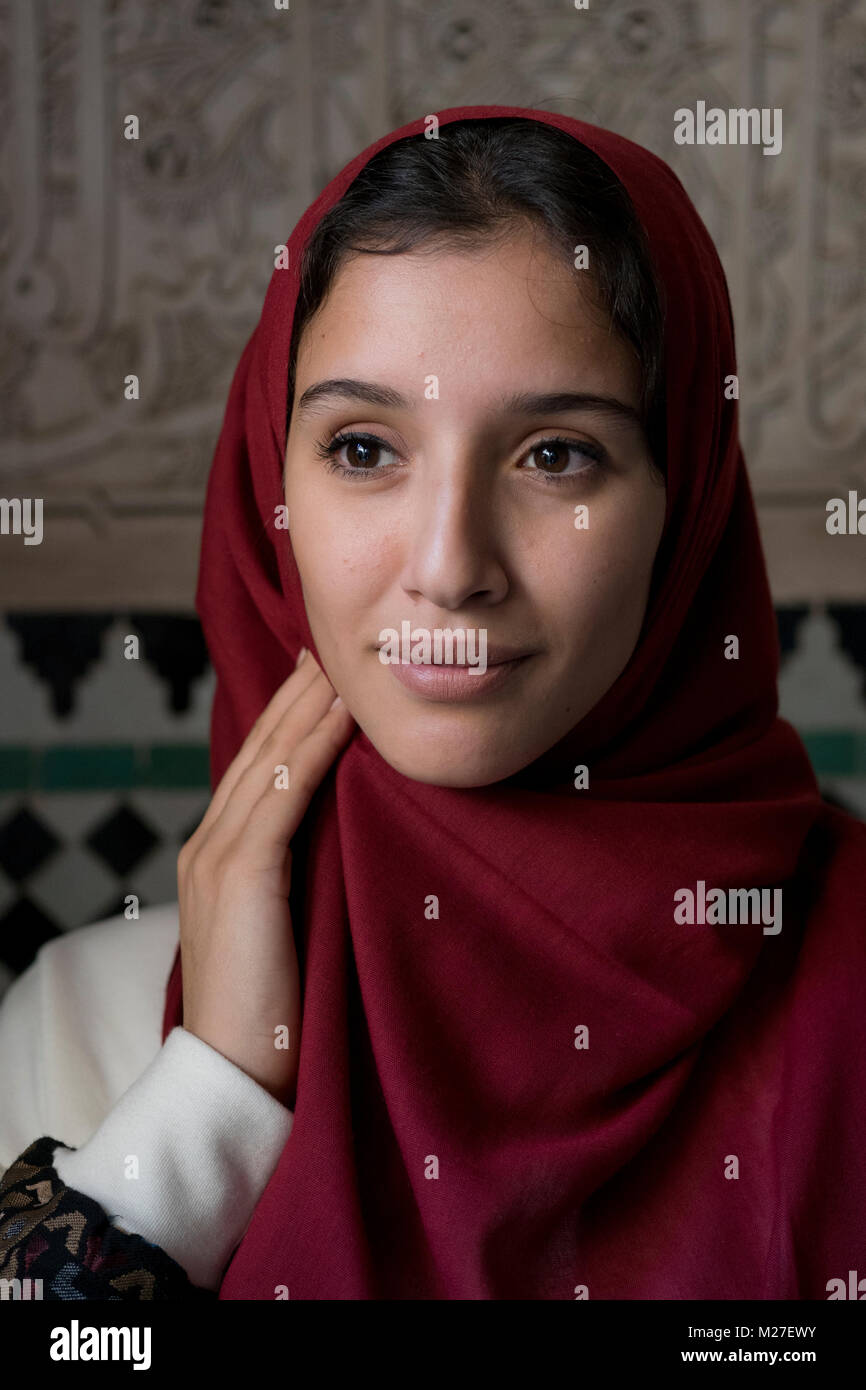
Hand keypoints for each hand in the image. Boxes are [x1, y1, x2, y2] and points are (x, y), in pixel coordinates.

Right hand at [177, 649, 353, 1108]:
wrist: (236, 1078)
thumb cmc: (279, 1012)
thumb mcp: (292, 926)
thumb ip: (307, 876)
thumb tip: (358, 835)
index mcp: (220, 856)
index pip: (260, 768)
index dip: (292, 717)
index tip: (327, 676)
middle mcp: (210, 845)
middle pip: (262, 749)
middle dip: (300, 694)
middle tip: (334, 645)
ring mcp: (218, 857)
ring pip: (270, 761)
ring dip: (310, 706)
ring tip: (343, 661)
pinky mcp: (239, 876)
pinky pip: (281, 795)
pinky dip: (313, 749)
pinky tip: (341, 716)